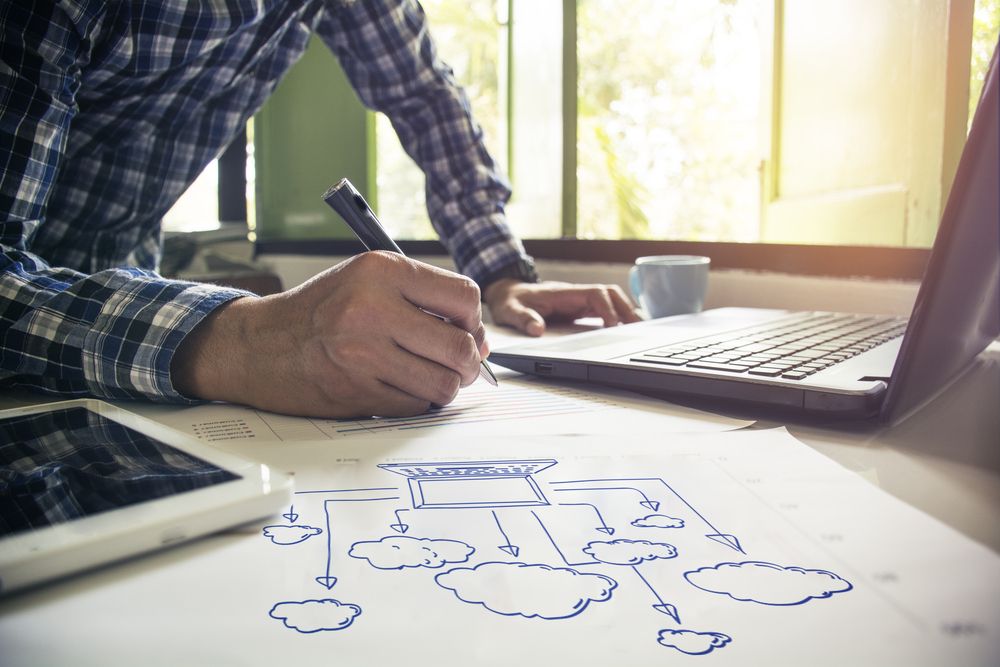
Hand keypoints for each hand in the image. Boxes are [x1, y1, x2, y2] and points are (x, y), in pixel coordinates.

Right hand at [171, 252, 488, 417]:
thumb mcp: (367, 280)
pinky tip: (398, 386)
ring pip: (444, 383)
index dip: (473, 320)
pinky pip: (417, 405)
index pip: (463, 297)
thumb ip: (422, 298)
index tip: (466, 331)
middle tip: (458, 364)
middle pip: (460, 346)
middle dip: (468, 361)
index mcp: (381, 271)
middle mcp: (372, 309)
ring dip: (444, 385)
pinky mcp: (357, 391)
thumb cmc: (321, 311)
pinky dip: (417, 401)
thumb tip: (479, 340)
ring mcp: (363, 353)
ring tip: (426, 375)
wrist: (260, 345)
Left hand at [484, 278, 640, 335]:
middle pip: (610, 294)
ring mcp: (579, 301)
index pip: (595, 294)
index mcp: (564, 293)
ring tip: (639, 331)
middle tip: (638, 329)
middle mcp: (575, 295)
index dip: (607, 308)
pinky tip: (626, 330)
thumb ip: (524, 319)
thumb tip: (537, 330)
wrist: (508, 294)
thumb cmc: (511, 301)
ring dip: (625, 312)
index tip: (614, 326)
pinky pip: (604, 310)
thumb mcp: (511, 311)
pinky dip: (617, 317)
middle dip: (625, 309)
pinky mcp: (579, 309)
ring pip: (611, 301)